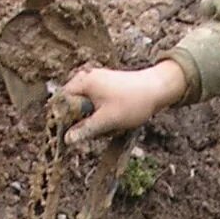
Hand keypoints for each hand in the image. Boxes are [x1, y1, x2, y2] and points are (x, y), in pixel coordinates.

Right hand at [62, 59, 185, 143]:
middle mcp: (87, 78)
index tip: (71, 133)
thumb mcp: (107, 120)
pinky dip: (104, 116)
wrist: (158, 89)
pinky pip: (97, 106)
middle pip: (73, 106)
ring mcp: (97, 82)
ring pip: (86, 108)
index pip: (61, 102)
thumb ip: (85, 130)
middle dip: (84, 121)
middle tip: (99, 130)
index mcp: (83, 82)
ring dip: (96, 121)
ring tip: (112, 125)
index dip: (63, 119)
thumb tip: (67, 139)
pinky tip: (116, 121)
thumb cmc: (133, 102)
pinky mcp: (107, 87)